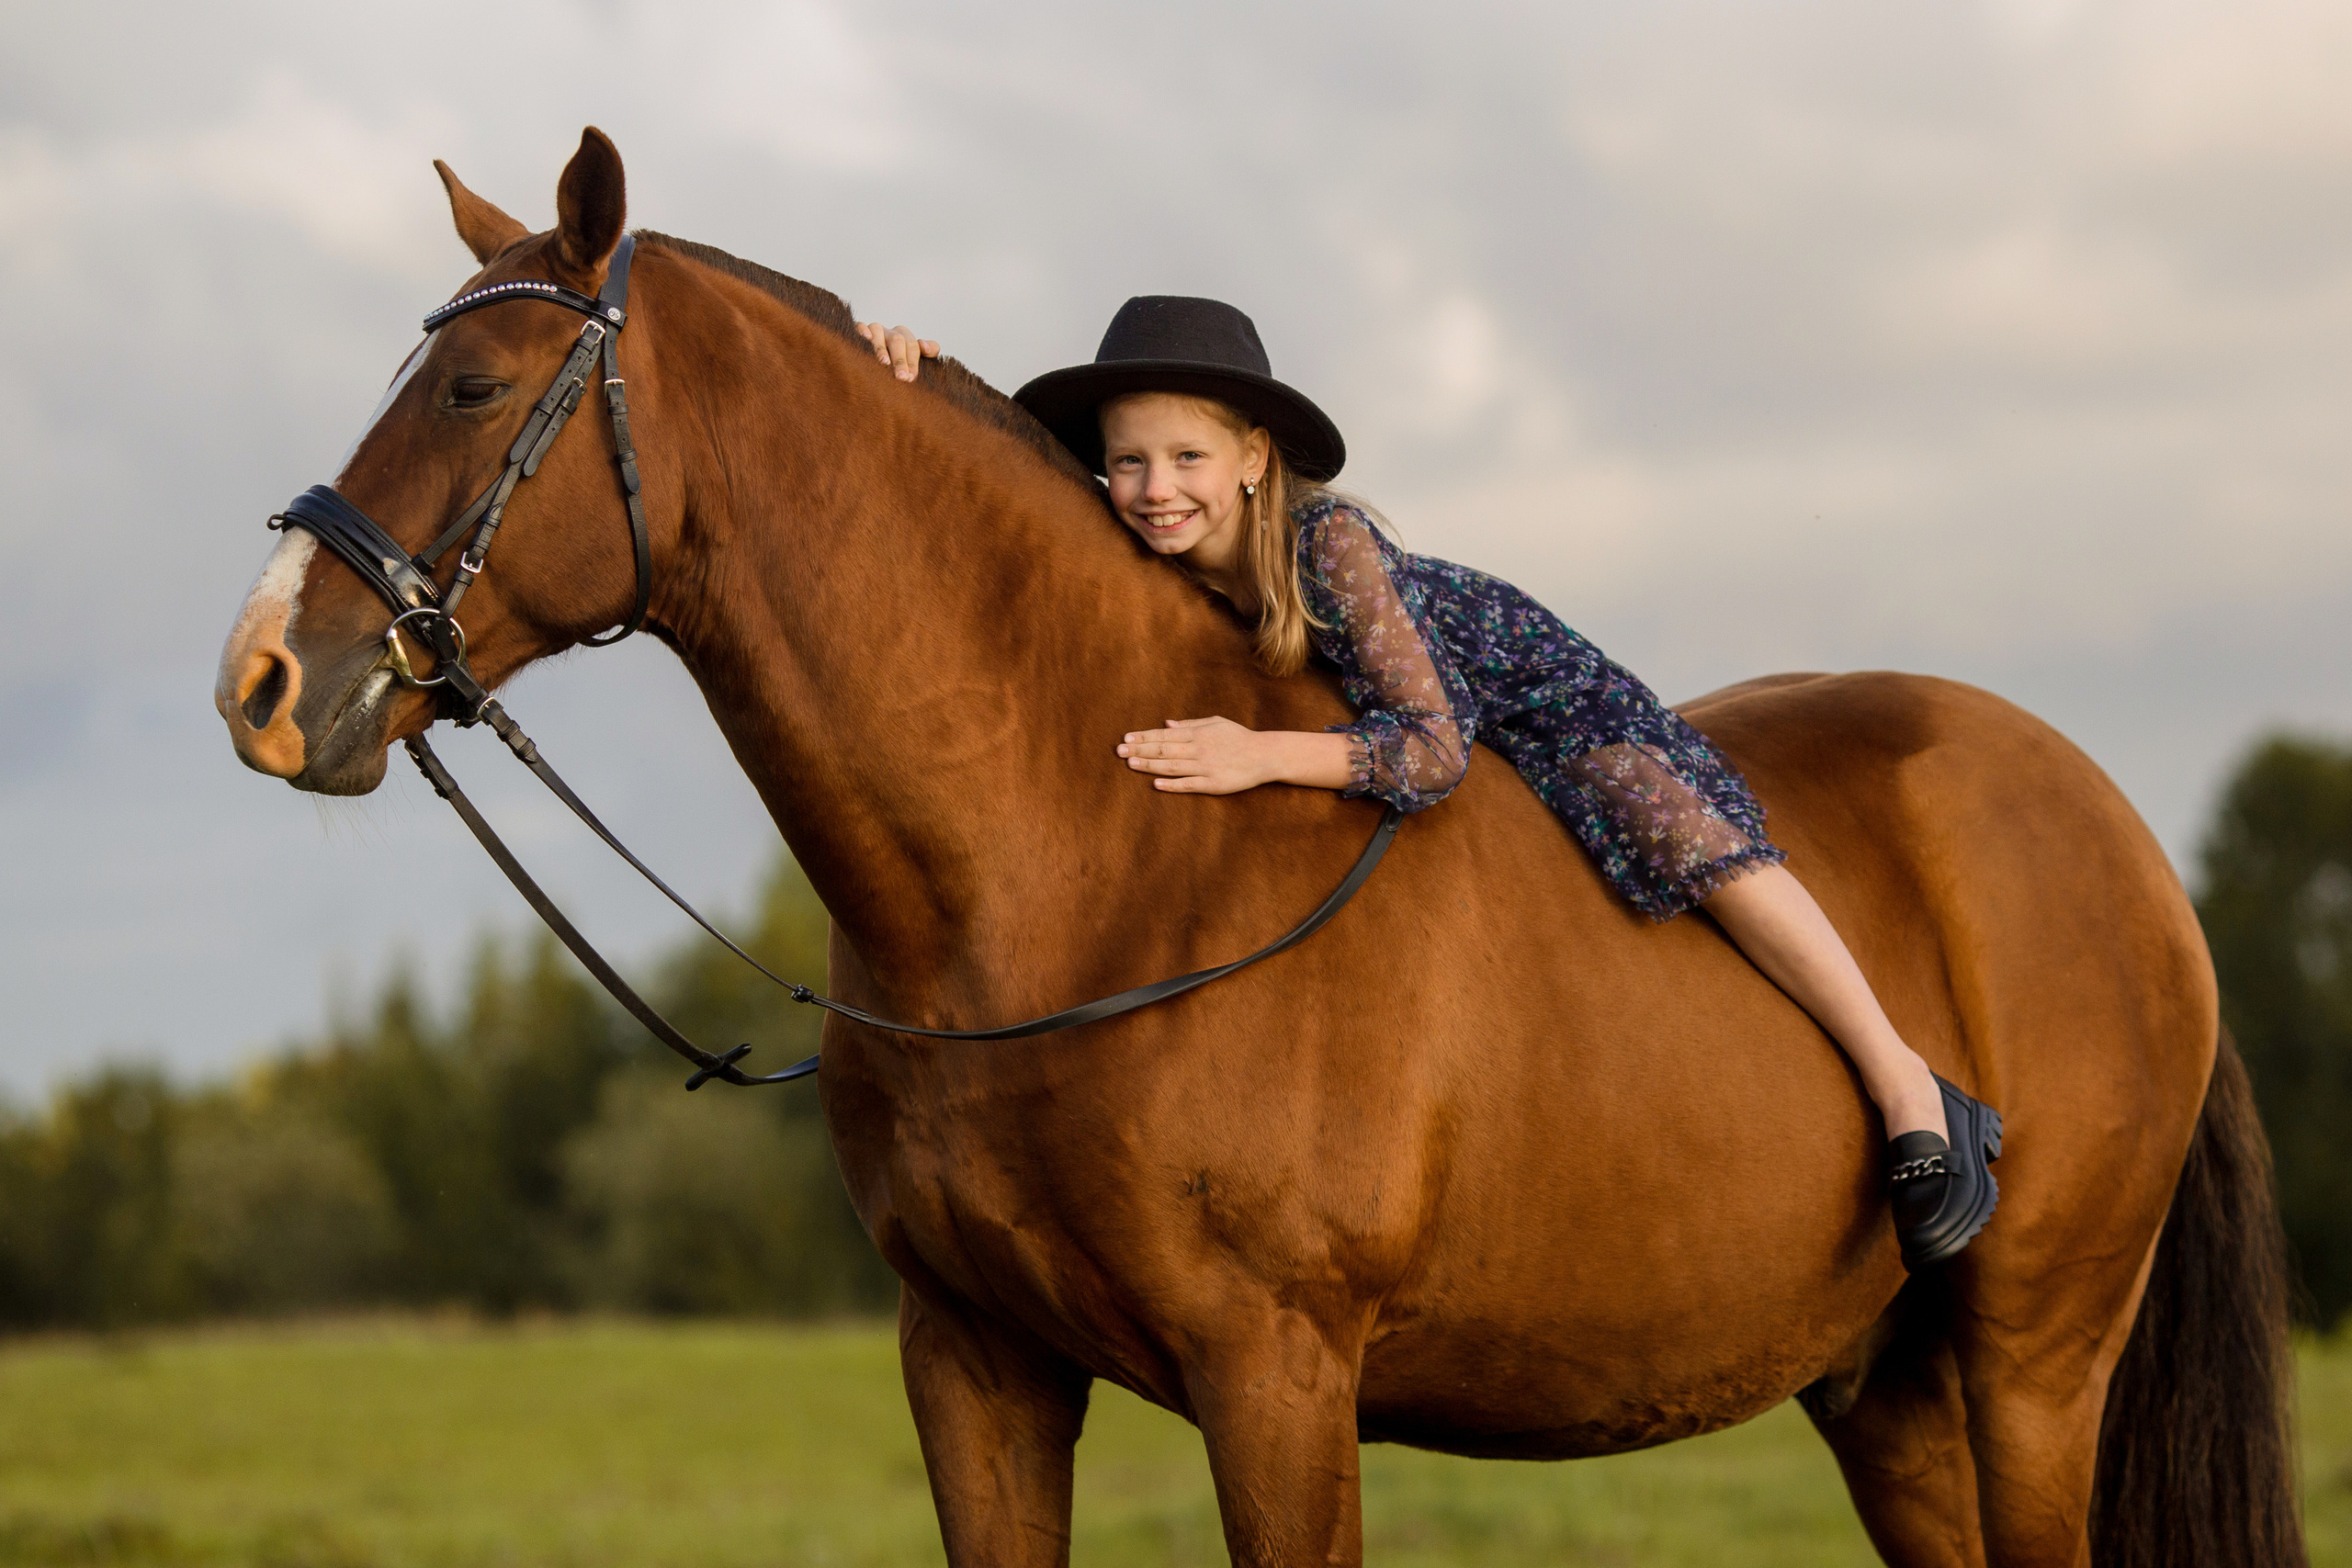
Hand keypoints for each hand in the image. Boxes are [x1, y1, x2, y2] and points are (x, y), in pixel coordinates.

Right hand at [853, 321, 939, 381]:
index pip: (913, 346)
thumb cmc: (896, 362)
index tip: (911, 378)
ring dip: (881, 348)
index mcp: (904, 337)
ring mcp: (873, 330)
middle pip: (897, 340)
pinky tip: (865, 339)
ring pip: (878, 332)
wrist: (870, 361)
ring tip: (884, 363)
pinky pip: (860, 326)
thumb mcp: (915, 356)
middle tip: (901, 377)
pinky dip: (863, 331)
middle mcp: (889, 332)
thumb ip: (930, 349)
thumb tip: (924, 345)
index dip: (913, 362)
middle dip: (900, 360)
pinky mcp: (858, 331)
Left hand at [1117, 716, 1268, 794]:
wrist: (1264, 755)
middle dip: (1140, 749)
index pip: (1164, 734)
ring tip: (1130, 764)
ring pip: (1172, 766)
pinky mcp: (1213, 784)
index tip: (1127, 738)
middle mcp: (1198, 749)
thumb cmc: (1239, 737)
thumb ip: (1190, 724)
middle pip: (1164, 749)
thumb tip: (1165, 723)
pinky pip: (1188, 784)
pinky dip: (1172, 784)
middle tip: (1119, 751)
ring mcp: (1205, 767)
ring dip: (1149, 765)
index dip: (1144, 736)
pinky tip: (1156, 783)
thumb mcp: (1215, 723)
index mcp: (1198, 733)